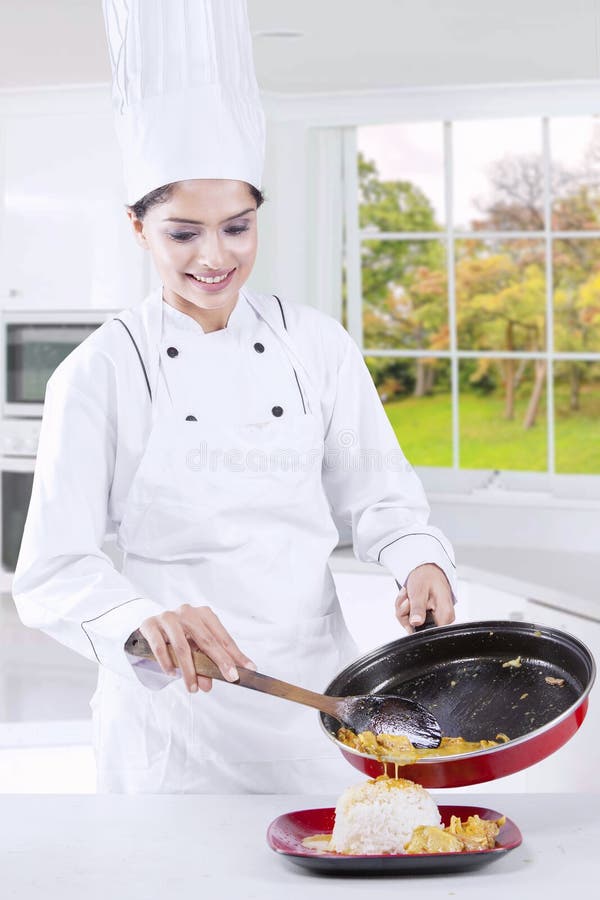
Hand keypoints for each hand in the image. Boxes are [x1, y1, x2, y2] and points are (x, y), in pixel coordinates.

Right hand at [139, 604, 255, 692]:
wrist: (150, 627)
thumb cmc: (179, 637)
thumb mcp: (195, 649)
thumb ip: (204, 665)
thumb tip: (208, 685)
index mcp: (203, 614)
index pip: (222, 637)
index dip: (235, 654)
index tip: (248, 668)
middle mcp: (187, 612)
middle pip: (206, 639)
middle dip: (220, 661)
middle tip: (229, 678)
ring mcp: (168, 617)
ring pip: (182, 646)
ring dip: (189, 670)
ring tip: (193, 688)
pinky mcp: (150, 625)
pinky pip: (161, 646)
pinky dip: (167, 663)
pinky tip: (172, 675)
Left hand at [395, 564, 454, 633]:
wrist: (426, 569)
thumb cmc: (427, 577)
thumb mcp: (419, 591)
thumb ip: (418, 608)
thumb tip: (416, 623)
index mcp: (445, 614)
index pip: (430, 633)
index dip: (415, 624)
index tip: (410, 607)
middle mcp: (440, 619)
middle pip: (416, 629)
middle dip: (405, 613)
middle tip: (407, 598)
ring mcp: (431, 619)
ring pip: (408, 623)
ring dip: (402, 608)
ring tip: (407, 594)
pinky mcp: (423, 617)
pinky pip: (407, 618)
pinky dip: (403, 607)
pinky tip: (407, 597)